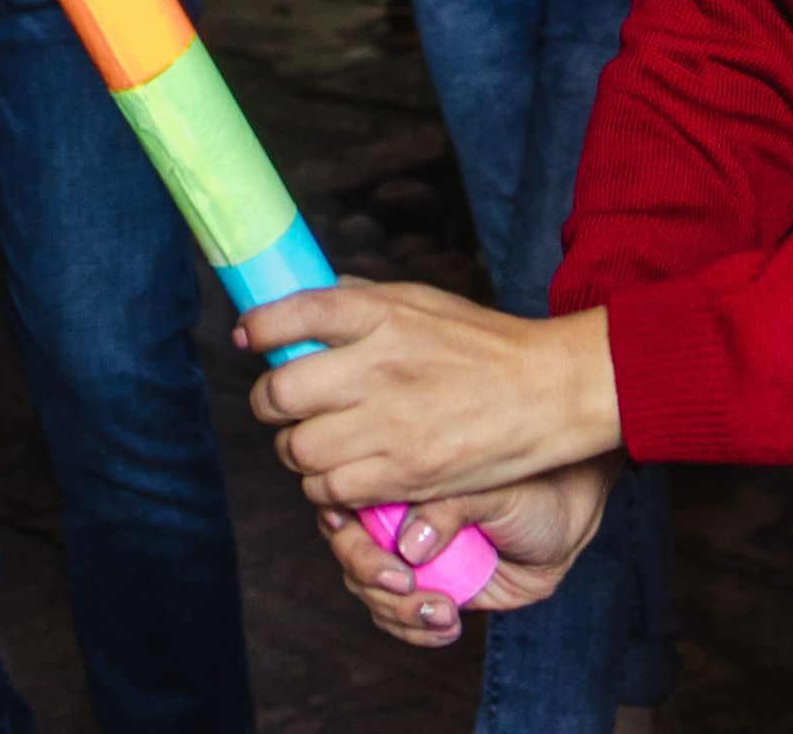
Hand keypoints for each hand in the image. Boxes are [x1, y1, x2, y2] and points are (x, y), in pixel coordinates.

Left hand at [239, 283, 620, 515]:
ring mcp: (390, 425)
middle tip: (283, 403)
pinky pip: (331, 492)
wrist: (543, 392)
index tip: (249, 337)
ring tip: (314, 441)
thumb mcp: (418, 299)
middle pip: (280, 393)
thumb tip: (297, 303)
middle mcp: (379, 366)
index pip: (293, 312)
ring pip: (297, 450)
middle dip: (270, 401)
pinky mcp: (405, 476)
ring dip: (295, 449)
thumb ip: (358, 301)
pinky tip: (341, 473)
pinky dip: (324, 488)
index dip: (257, 327)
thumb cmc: (479, 343)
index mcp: (382, 313)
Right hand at [309, 462, 617, 646]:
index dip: (340, 521)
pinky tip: (447, 625)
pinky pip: (403, 619)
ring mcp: (413, 554)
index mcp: (400, 472)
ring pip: (372, 591)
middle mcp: (397, 512)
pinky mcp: (432, 589)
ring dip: (398, 611)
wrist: (568, 514)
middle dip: (368, 574)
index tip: (354, 534)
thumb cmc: (531, 480)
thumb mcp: (491, 485)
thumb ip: (449, 506)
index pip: (343, 493)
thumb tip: (409, 545)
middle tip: (405, 585)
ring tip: (443, 612)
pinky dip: (416, 630)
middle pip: (349, 549)